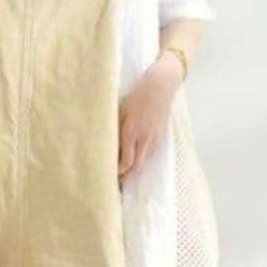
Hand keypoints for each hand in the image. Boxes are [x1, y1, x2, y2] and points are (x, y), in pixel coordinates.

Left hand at [118, 51, 182, 179]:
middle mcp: (145, 138)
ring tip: (123, 173)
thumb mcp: (121, 111)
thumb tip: (105, 146)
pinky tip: (135, 158)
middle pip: (136, 166)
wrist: (160, 85)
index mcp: (132, 131)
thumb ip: (115, 130)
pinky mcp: (161, 135)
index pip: (126, 162)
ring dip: (134, 168)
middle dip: (126, 176)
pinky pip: (150, 152)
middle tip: (115, 181)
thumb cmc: (137, 95)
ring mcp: (155, 137)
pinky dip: (142, 158)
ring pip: (144, 160)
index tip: (108, 176)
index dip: (118, 173)